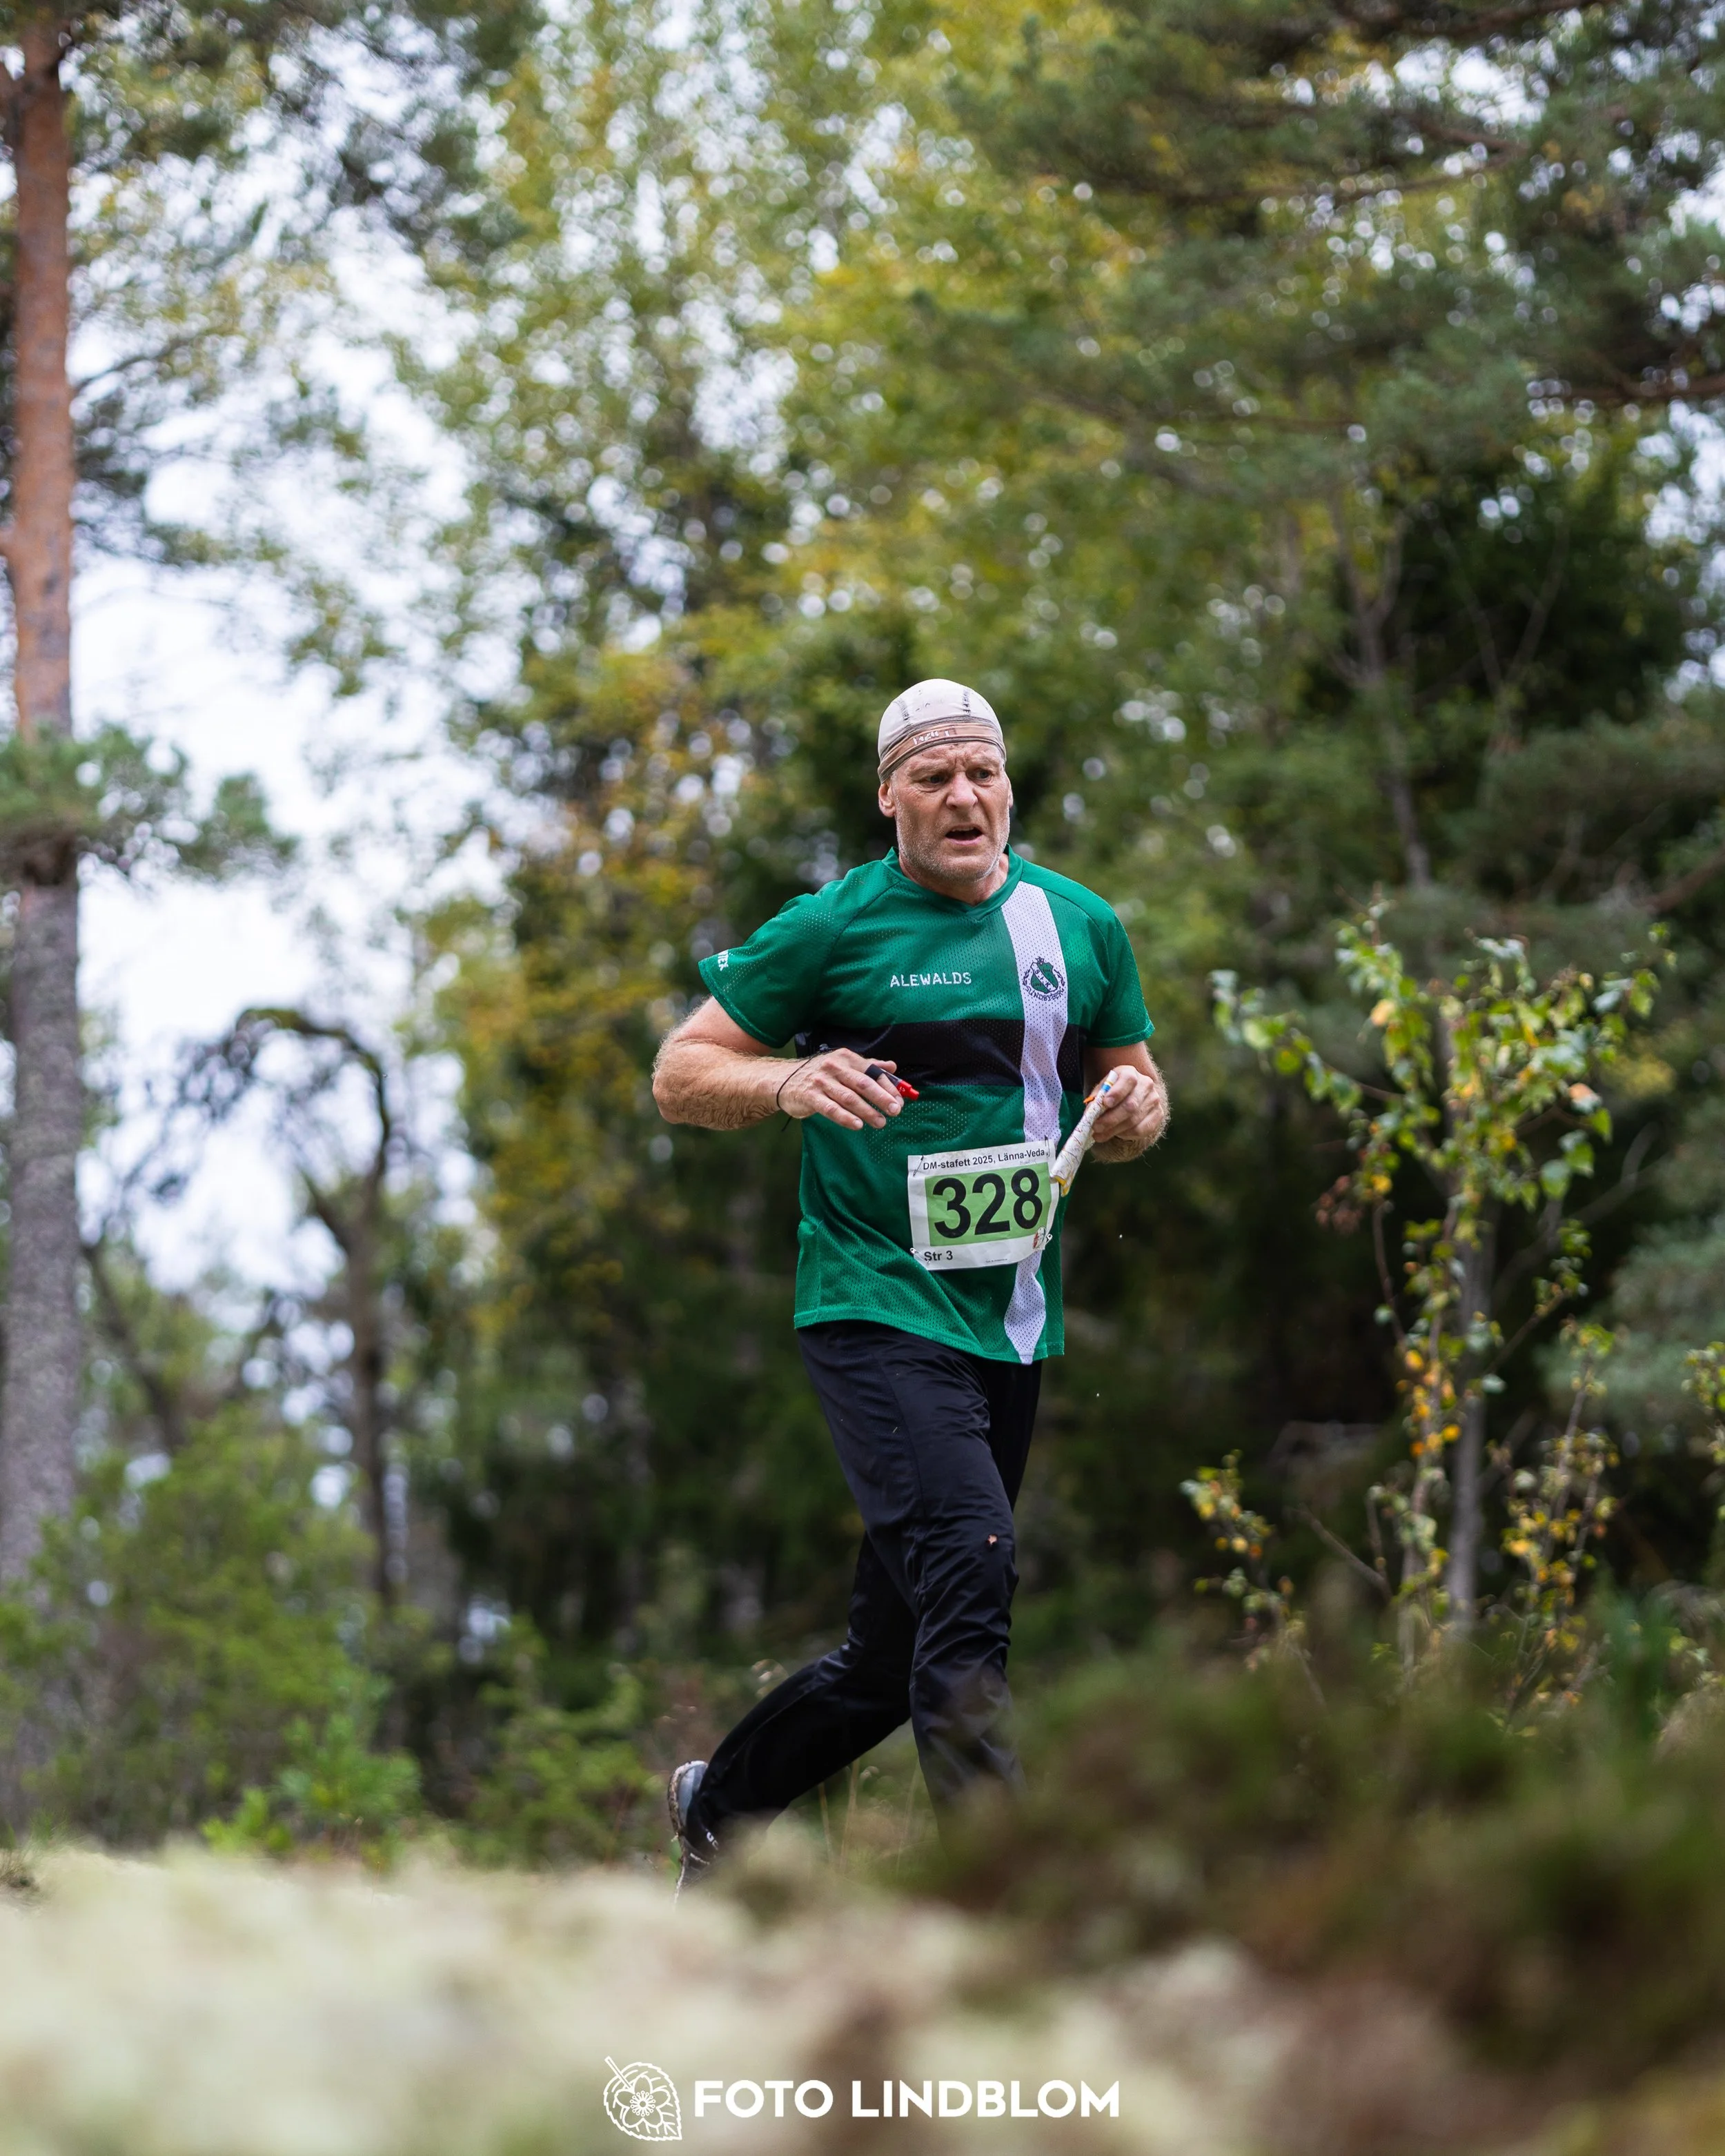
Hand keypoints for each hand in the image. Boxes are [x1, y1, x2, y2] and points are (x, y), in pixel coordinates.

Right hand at [779, 1050, 904, 1130]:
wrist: (783, 1080)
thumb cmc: (819, 1074)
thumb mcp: (843, 1065)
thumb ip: (867, 1066)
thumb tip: (892, 1067)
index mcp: (845, 1057)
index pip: (872, 1072)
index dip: (888, 1087)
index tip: (899, 1100)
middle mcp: (834, 1067)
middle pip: (863, 1084)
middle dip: (881, 1098)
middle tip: (894, 1111)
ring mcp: (821, 1082)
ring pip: (849, 1098)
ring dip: (867, 1111)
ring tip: (880, 1122)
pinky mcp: (810, 1097)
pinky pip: (831, 1109)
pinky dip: (846, 1118)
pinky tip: (858, 1125)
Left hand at [1090, 1063, 1168, 1155]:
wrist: (1131, 1096)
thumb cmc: (1112, 1092)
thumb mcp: (1102, 1090)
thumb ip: (1096, 1099)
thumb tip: (1091, 1113)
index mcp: (1130, 1073)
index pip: (1127, 1080)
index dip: (1117, 1092)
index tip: (1105, 1103)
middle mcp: (1146, 1084)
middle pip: (1130, 1105)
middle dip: (1111, 1119)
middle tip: (1096, 1127)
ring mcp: (1154, 1100)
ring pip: (1134, 1120)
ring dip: (1115, 1130)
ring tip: (1100, 1134)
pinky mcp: (1159, 1114)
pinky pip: (1142, 1129)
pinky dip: (1127, 1134)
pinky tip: (1116, 1134)